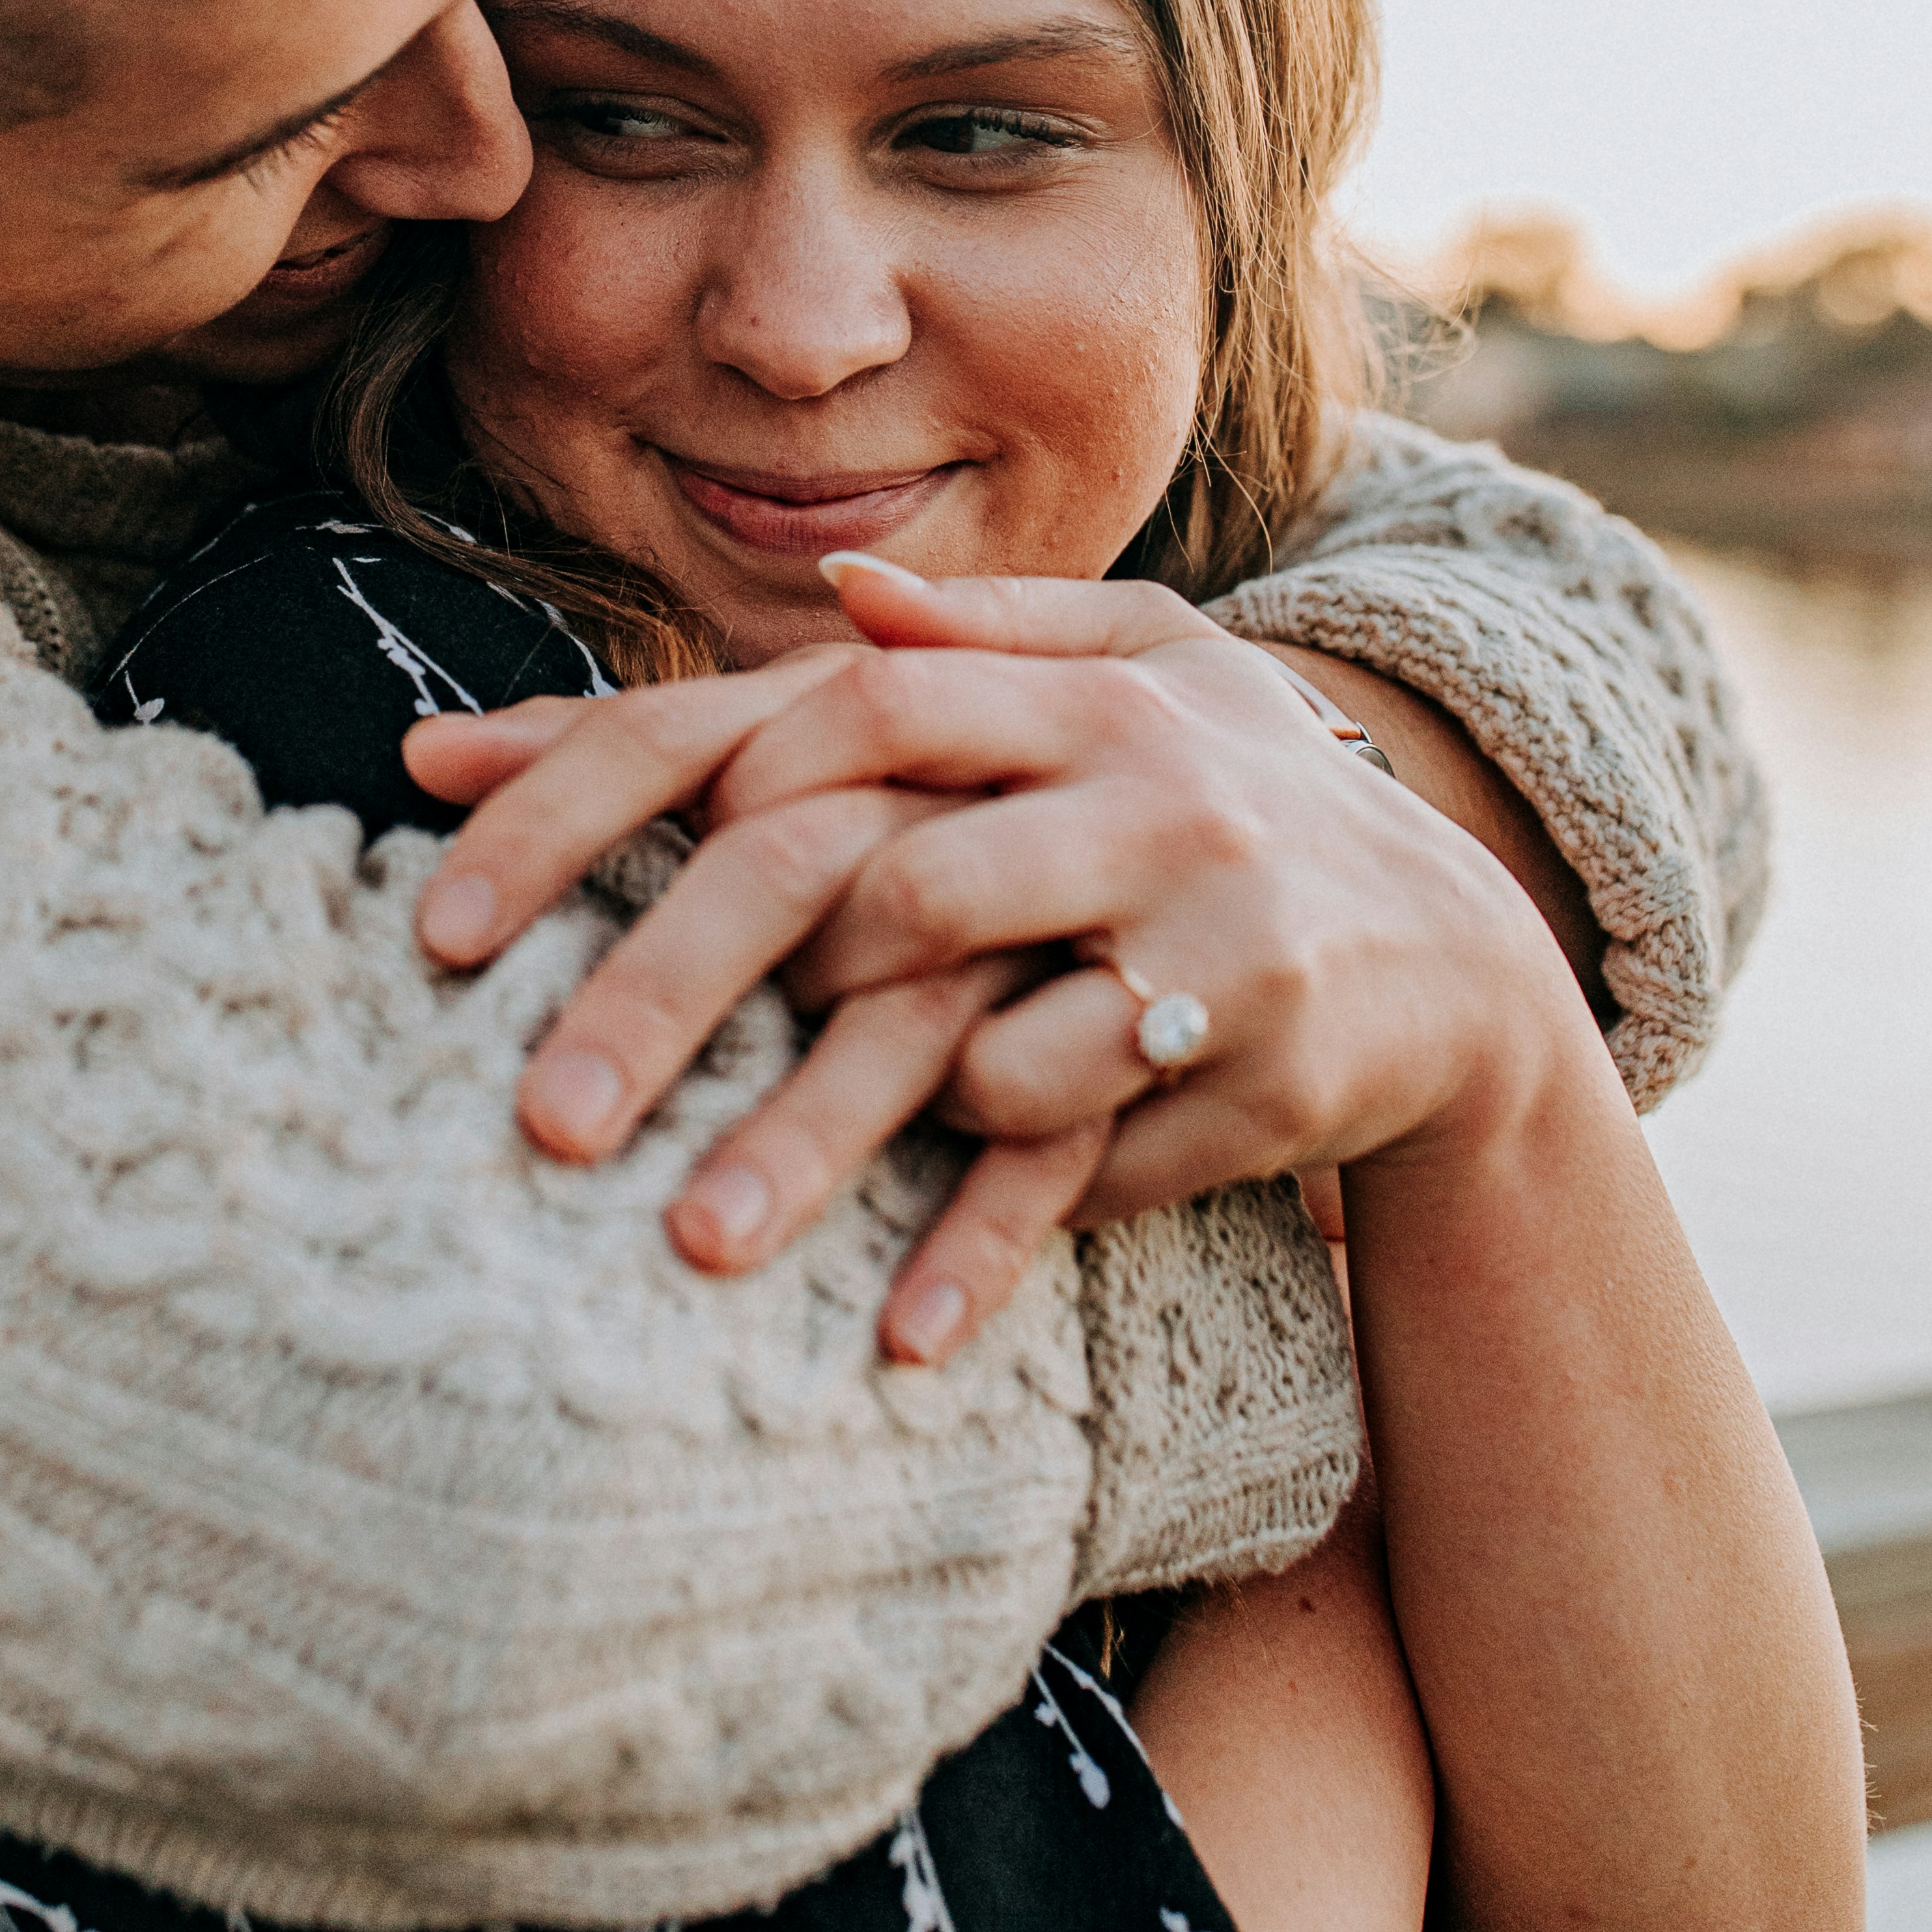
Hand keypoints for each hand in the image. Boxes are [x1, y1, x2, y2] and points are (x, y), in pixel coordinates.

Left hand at [407, 560, 1586, 1360]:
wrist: (1465, 955)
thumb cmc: (1245, 799)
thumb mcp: (1144, 672)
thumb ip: (977, 641)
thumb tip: (834, 596)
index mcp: (1072, 691)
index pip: (818, 713)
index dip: (635, 787)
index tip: (466, 887)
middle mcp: (1136, 789)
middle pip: (859, 888)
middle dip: (679, 998)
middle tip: (540, 1123)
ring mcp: (1201, 930)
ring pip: (970, 1037)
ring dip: (820, 1140)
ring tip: (690, 1244)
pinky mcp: (1259, 1061)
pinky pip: (1088, 1159)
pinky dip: (984, 1244)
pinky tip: (892, 1335)